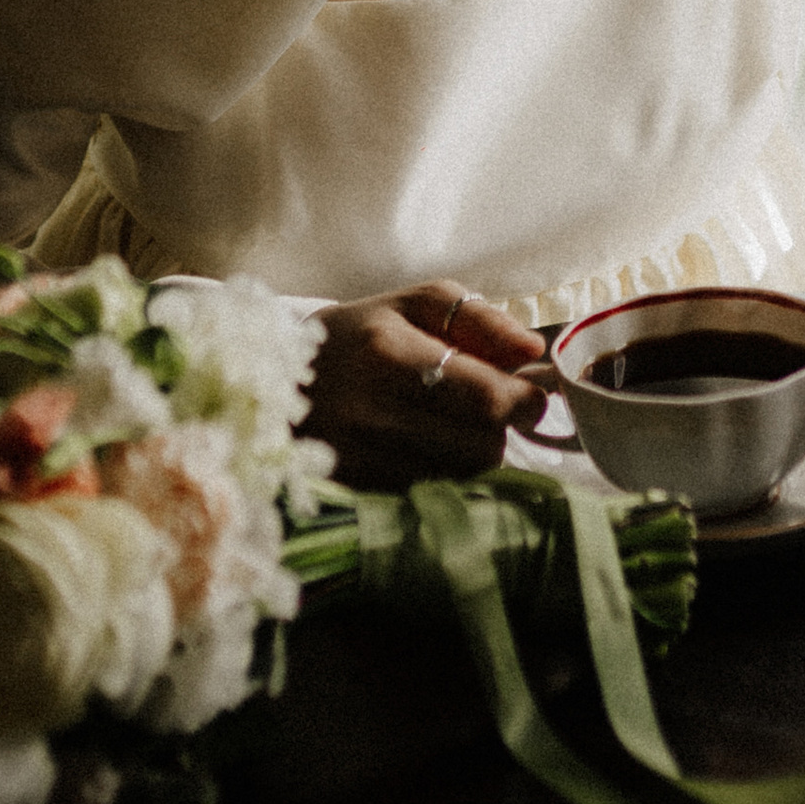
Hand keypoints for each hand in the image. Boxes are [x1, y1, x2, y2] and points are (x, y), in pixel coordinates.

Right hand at [305, 280, 551, 484]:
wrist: (271, 384)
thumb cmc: (357, 338)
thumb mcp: (411, 305)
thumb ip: (478, 319)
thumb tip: (533, 350)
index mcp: (388, 351)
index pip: (486, 396)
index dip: (523, 402)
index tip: (528, 397)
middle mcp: (370, 409)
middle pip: (480, 446)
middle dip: (498, 431)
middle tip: (486, 414)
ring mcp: (358, 458)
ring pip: (460, 478)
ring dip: (471, 458)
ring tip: (450, 432)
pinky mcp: (353, 493)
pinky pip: (428, 498)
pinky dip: (441, 479)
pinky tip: (425, 455)